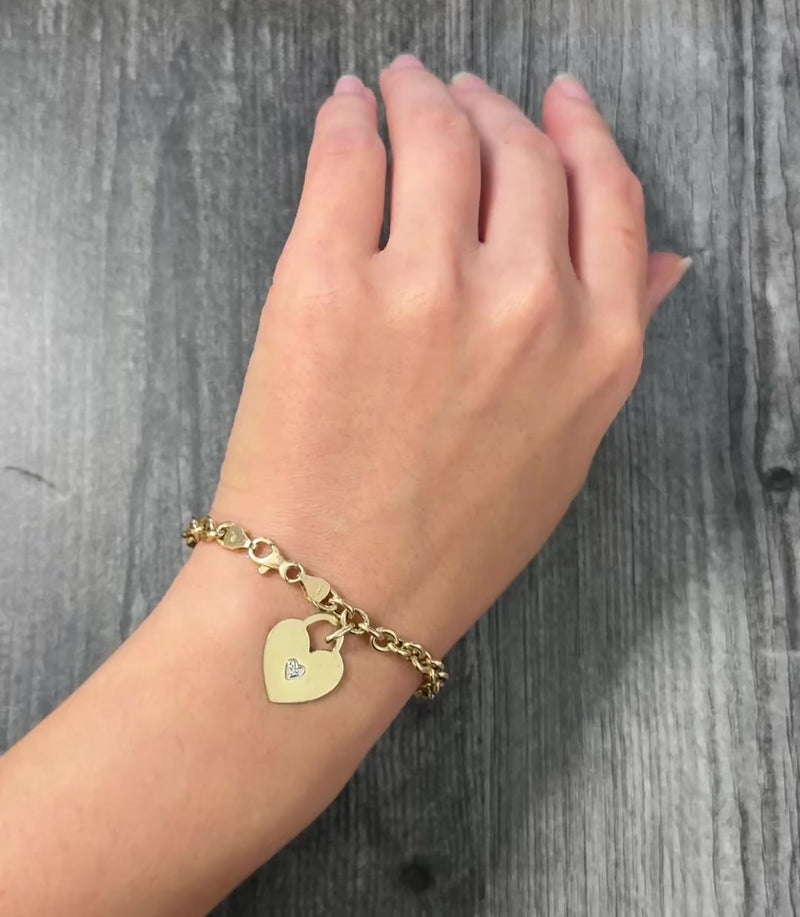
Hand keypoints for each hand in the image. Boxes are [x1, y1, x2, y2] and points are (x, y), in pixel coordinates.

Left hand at [208, 56, 688, 654]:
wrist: (334, 601)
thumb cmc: (447, 544)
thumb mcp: (561, 453)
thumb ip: (611, 346)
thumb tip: (663, 265)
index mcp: (599, 349)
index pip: (606, 196)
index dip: (580, 130)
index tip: (555, 97)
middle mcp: (528, 305)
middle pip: (520, 153)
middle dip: (491, 107)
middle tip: (456, 90)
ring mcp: (426, 288)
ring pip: (439, 135)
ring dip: (422, 93)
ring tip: (399, 83)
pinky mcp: (327, 284)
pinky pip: (348, 156)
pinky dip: (350, 116)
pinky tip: (349, 106)